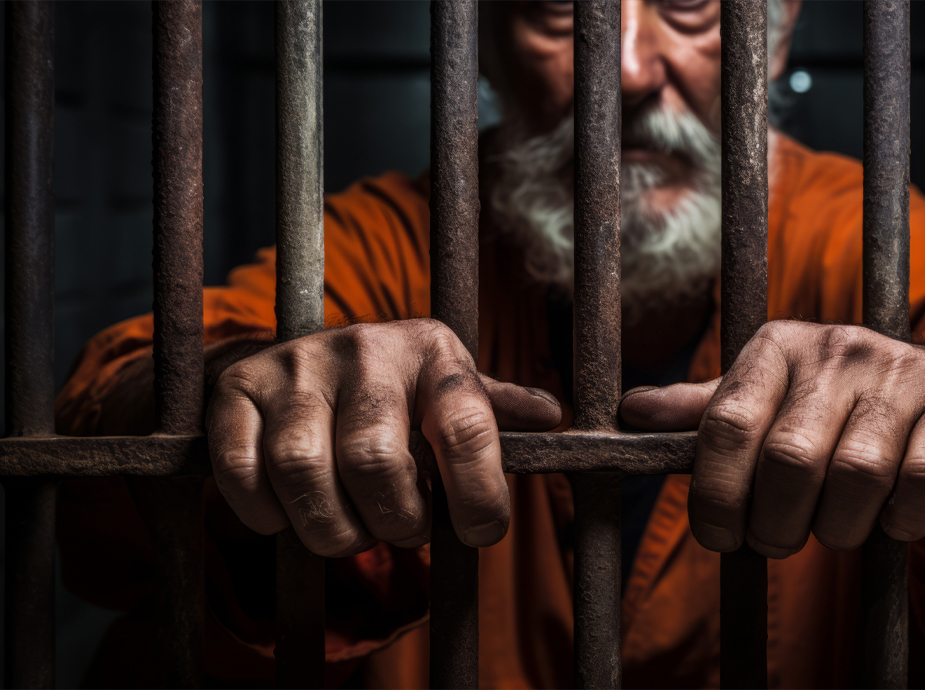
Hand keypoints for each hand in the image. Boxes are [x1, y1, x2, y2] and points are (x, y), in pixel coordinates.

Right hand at [207, 320, 560, 556]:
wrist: (295, 352)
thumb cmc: (393, 391)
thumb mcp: (448, 388)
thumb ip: (495, 410)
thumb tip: (552, 415)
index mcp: (431, 350)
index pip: (467, 427)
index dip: (479, 495)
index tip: (479, 533)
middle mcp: (364, 347)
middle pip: (375, 460)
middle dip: (394, 521)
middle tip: (401, 529)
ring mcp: (295, 365)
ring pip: (305, 470)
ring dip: (331, 528)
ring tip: (350, 529)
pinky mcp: (237, 390)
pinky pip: (244, 472)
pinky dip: (268, 515)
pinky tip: (291, 514)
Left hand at [620, 321, 924, 555]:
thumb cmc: (834, 402)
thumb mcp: (765, 395)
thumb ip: (702, 411)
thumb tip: (630, 414)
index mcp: (777, 345)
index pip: (725, 426)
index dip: (714, 495)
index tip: (719, 536)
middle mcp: (837, 346)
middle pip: (788, 460)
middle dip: (774, 524)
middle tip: (776, 541)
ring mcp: (900, 369)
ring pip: (857, 474)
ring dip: (838, 529)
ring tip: (832, 532)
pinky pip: (922, 480)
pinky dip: (901, 520)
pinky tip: (888, 521)